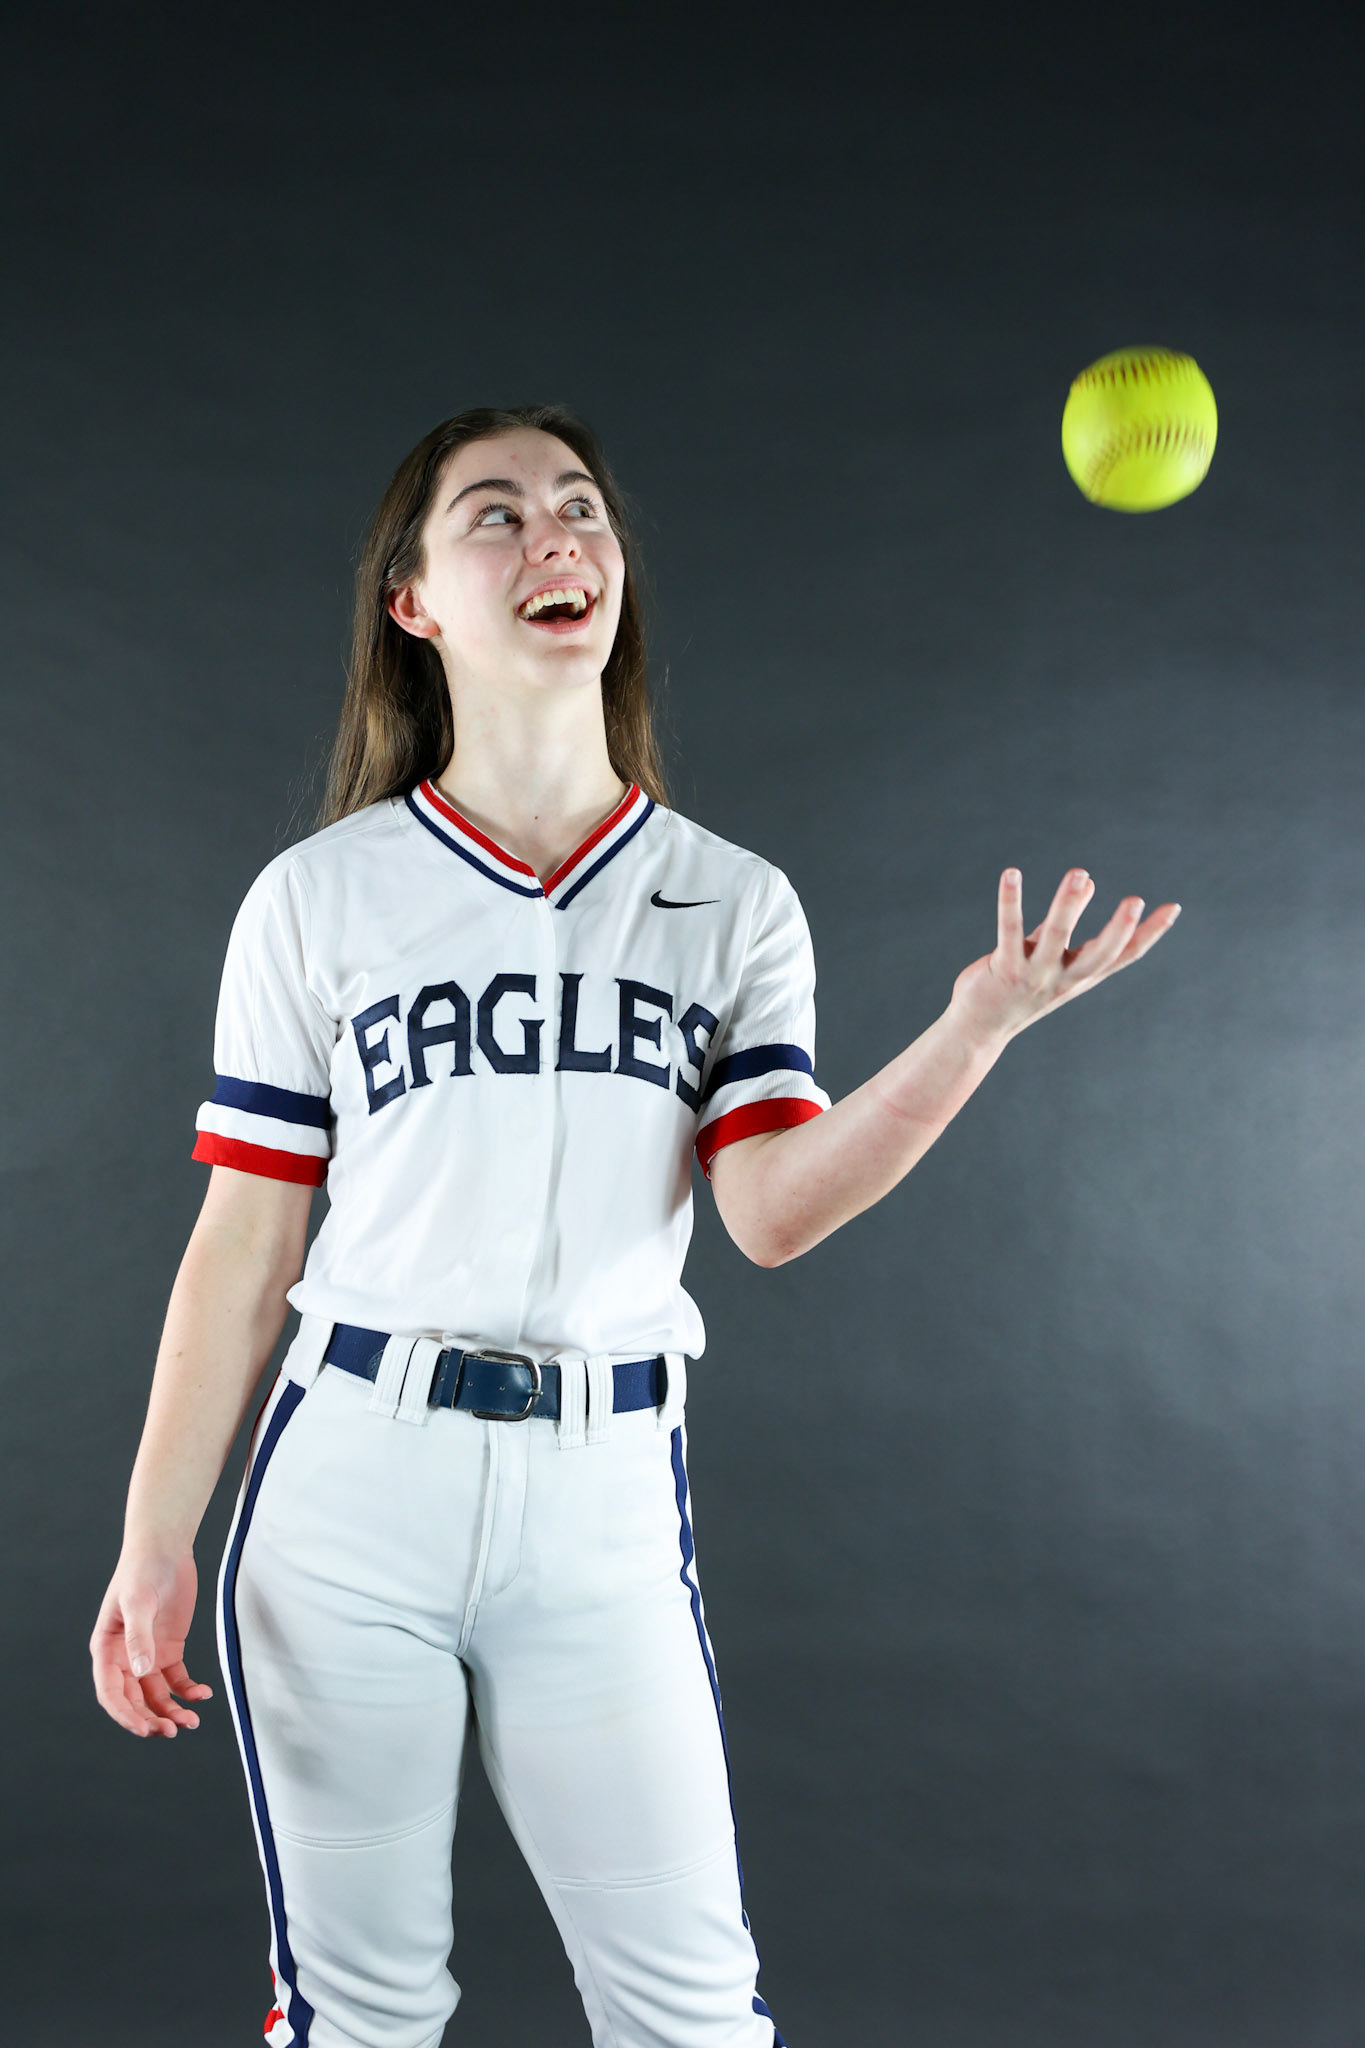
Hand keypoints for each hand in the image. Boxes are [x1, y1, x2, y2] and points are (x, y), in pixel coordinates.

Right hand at [90, 1547, 213, 1737]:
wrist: (165, 1548)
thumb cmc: (141, 1571)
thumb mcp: (138, 1602)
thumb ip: (139, 1637)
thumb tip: (141, 1671)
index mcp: (107, 1649)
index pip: (111, 1692)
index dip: (125, 1714)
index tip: (144, 1728)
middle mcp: (125, 1658)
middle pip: (134, 1700)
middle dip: (150, 1719)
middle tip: (173, 1731)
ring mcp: (149, 1655)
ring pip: (157, 1695)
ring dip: (171, 1711)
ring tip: (192, 1721)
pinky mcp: (170, 1649)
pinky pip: (177, 1679)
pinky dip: (189, 1691)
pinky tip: (203, 1694)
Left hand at [948, 866, 1181, 1049]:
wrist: (979, 1027)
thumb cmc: (1016, 987)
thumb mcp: (1050, 956)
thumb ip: (1066, 922)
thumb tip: (1088, 881)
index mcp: (1080, 975)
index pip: (1123, 956)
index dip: (1149, 934)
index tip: (1174, 908)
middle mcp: (1062, 978)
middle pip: (1098, 956)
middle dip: (1118, 930)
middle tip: (1135, 900)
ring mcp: (1034, 975)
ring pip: (1055, 937)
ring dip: (1067, 905)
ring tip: (1079, 874)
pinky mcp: (1004, 968)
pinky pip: (1009, 930)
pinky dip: (1011, 901)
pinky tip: (1011, 874)